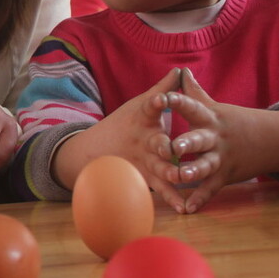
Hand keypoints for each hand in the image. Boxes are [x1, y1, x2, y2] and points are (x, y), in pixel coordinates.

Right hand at [53, 68, 184, 210]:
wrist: (94, 152)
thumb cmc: (124, 123)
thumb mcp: (140, 104)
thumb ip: (163, 89)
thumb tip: (181, 70)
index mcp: (144, 118)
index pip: (150, 107)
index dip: (156, 101)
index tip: (163, 98)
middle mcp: (144, 140)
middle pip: (156, 142)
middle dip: (165, 145)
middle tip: (173, 148)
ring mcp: (143, 160)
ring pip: (159, 168)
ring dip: (171, 173)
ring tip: (183, 177)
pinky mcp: (145, 177)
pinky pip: (160, 188)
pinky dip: (171, 198)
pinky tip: (184, 206)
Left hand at [164, 68, 251, 213]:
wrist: (270, 140)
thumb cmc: (232, 120)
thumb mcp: (214, 105)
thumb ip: (193, 92)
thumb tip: (180, 70)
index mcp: (209, 118)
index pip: (192, 106)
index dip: (177, 101)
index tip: (162, 96)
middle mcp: (214, 137)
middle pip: (199, 139)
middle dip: (187, 143)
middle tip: (173, 147)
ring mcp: (220, 158)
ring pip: (206, 165)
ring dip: (194, 171)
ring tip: (181, 177)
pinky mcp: (224, 176)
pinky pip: (211, 188)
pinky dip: (200, 199)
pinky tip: (188, 208)